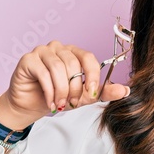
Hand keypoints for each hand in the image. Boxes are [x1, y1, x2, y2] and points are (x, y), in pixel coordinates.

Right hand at [0, 41, 129, 129]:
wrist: (31, 106)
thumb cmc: (57, 96)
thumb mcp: (83, 96)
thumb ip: (103, 92)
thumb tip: (125, 90)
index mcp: (74, 53)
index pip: (89, 58)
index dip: (93, 76)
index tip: (92, 93)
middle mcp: (59, 48)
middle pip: (74, 64)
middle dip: (75, 88)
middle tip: (72, 102)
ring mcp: (42, 51)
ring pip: (58, 68)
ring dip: (62, 90)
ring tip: (60, 104)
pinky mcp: (28, 59)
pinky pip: (43, 72)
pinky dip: (49, 90)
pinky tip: (51, 101)